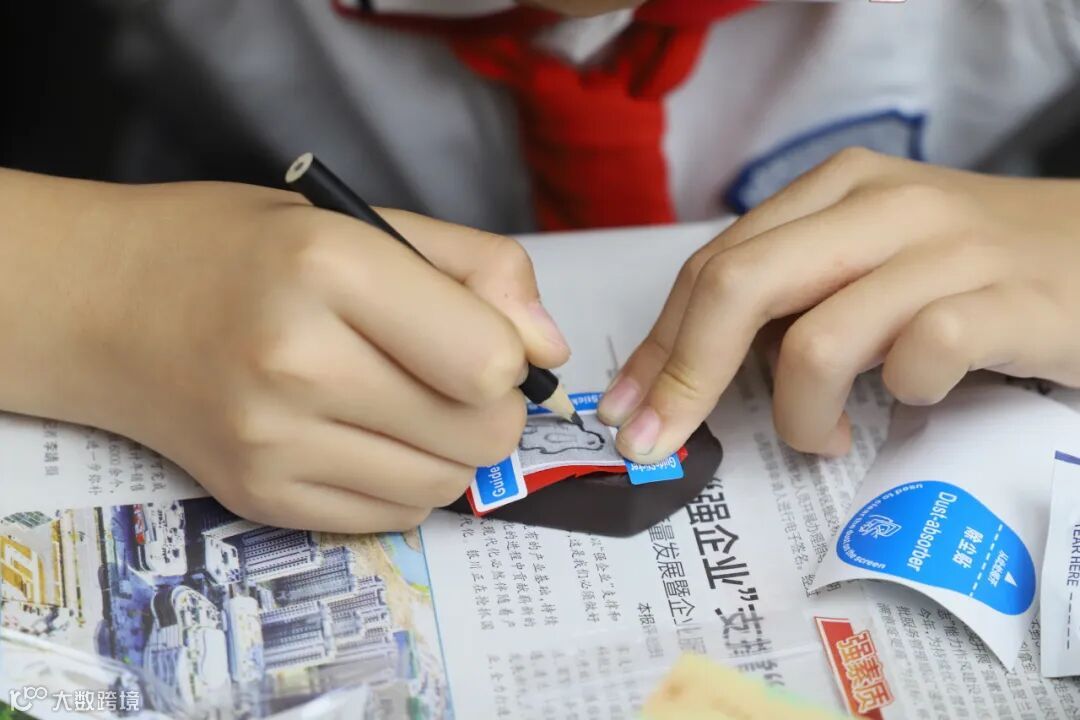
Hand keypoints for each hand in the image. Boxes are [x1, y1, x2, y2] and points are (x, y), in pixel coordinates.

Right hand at [13, 179, 568, 531]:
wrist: (109, 306)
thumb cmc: (243, 252)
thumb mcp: (362, 221)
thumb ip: (477, 269)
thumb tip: (549, 348)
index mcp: (330, 268)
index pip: (488, 361)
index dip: (509, 356)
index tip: (483, 339)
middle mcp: (297, 362)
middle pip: (481, 435)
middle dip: (493, 409)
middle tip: (454, 376)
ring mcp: (273, 442)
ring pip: (445, 485)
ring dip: (453, 451)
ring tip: (408, 403)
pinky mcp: (261, 498)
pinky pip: (393, 516)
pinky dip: (405, 482)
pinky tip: (366, 435)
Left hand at [598, 148, 1079, 460]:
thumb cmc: (969, 271)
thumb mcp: (866, 259)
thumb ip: (790, 292)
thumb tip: (688, 368)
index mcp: (835, 189)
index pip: (714, 266)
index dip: (659, 346)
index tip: (626, 410)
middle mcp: (881, 206)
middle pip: (739, 286)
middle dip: (685, 376)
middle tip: (666, 441)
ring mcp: (947, 249)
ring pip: (817, 340)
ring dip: (798, 412)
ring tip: (820, 435)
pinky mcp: (1009, 300)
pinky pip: (919, 360)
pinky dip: (900, 397)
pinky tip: (913, 398)